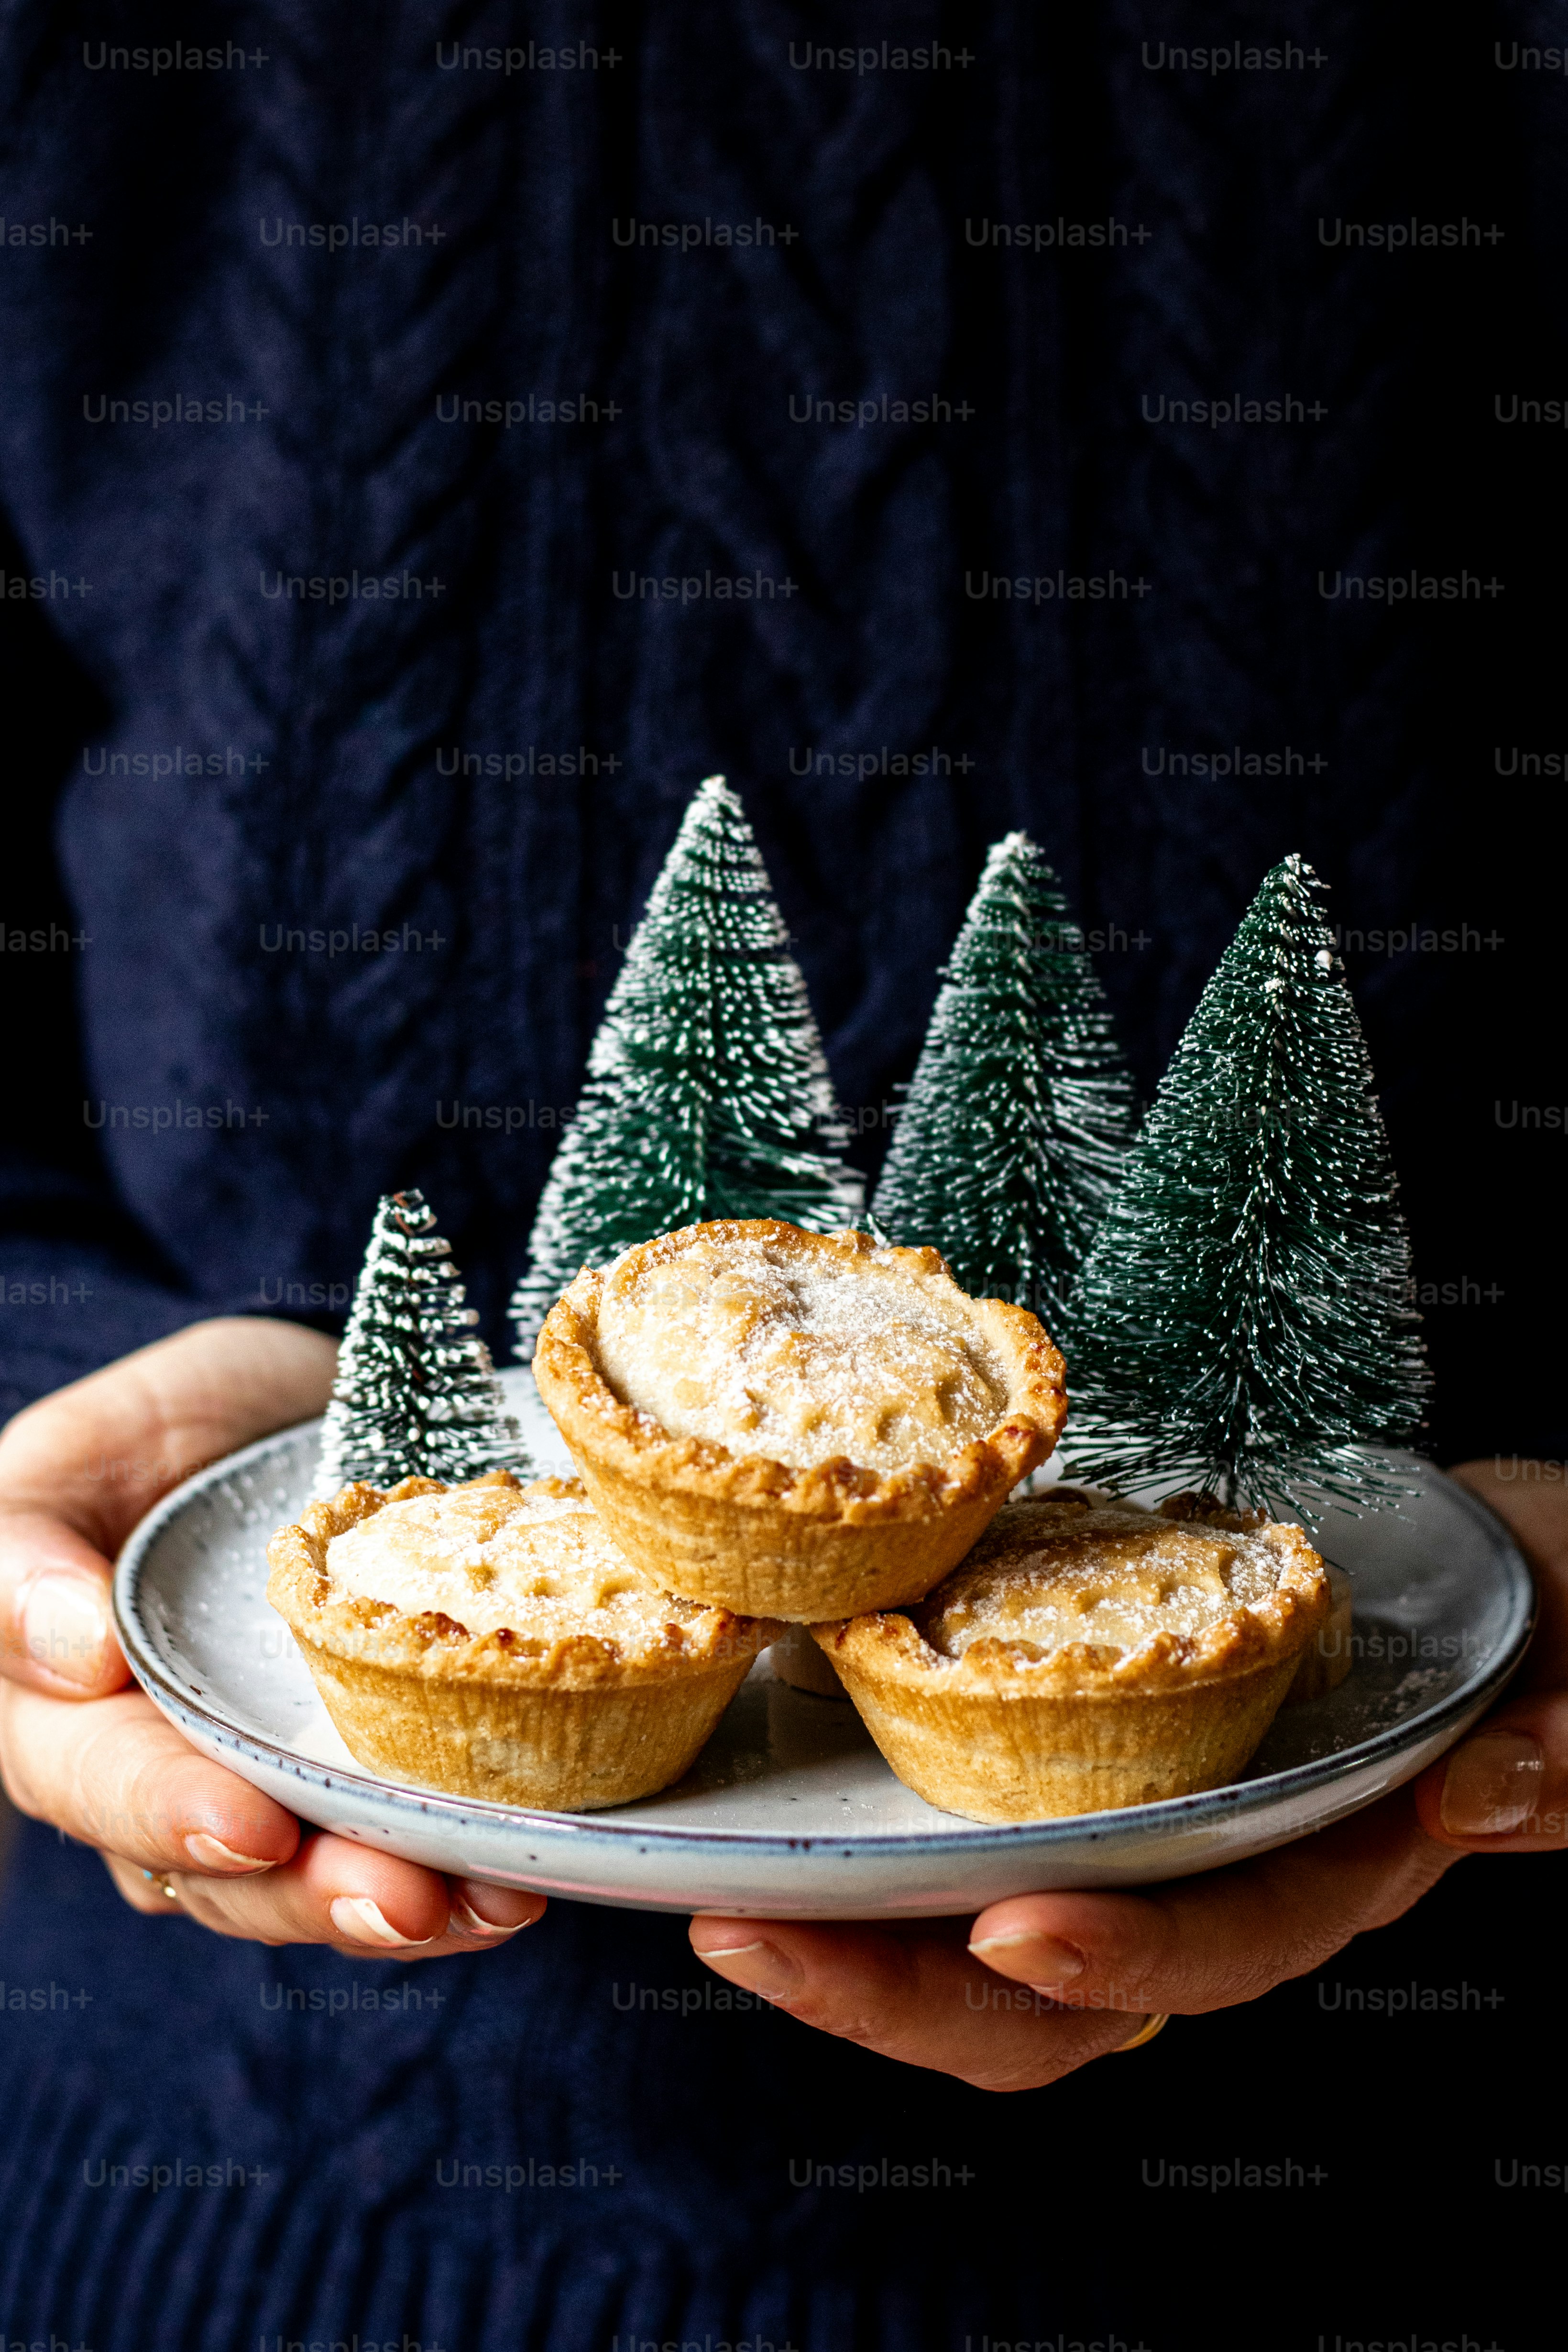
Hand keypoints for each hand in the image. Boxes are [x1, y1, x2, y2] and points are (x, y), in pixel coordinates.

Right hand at [0, 1318, 543, 1954]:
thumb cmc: (156, 1433)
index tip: (253, 1825)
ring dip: (408, 1909)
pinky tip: (521, 1881)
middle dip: (318, 1893)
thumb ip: (31, 1556)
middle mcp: (164, 1779)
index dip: (172, 1814)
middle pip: (226, 1873)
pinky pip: (398, 1850)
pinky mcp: (361, 1779)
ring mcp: (269, 1789)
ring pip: (320, 1886)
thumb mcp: (73, 1461)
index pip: (106, 1785)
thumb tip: (74, 1651)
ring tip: (492, 1904)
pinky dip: (461, 1873)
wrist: (283, 1411)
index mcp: (69, 1716)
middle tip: (407, 1896)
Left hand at [690, 1458, 1567, 2087]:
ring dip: (858, 1941)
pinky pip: (982, 1821)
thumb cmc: (1557, 1610)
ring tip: (731, 1914)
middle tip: (753, 1946)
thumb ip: (1559, 1748)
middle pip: (1059, 1995)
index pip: (1220, 1946)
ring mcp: (1154, 1821)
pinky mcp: (1099, 1752)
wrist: (1518, 1570)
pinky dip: (884, 1831)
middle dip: (902, 1995)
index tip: (1010, 1933)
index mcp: (1338, 1863)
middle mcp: (1227, 1866)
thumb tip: (1488, 1792)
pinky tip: (788, 1799)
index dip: (1122, 1963)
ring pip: (992, 1936)